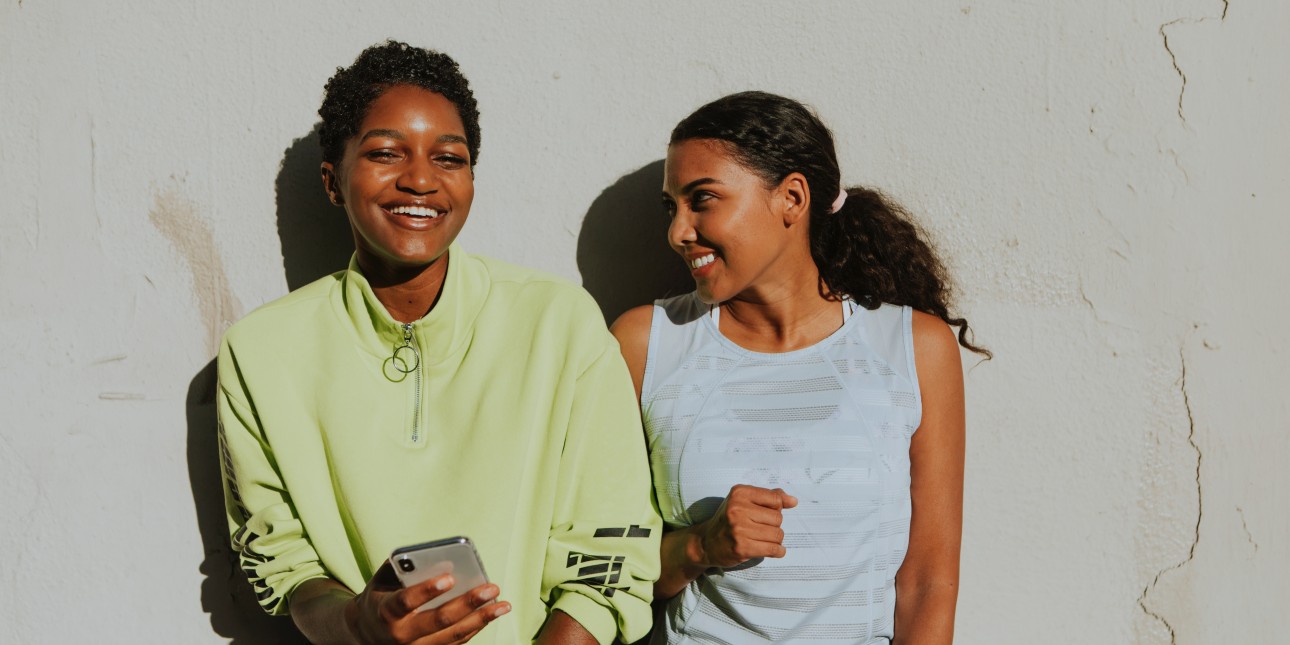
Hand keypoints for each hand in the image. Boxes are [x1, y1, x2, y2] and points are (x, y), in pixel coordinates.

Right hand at [345, 561, 510, 644]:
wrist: (365, 633)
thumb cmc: (381, 597)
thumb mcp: (383, 580)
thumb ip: (404, 568)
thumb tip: (439, 558)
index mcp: (386, 612)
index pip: (406, 601)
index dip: (427, 590)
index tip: (450, 577)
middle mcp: (401, 635)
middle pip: (438, 621)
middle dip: (467, 604)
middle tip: (490, 588)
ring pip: (453, 636)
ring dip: (481, 619)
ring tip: (503, 604)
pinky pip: (456, 643)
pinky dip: (475, 627)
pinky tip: (491, 613)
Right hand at [692, 485, 797, 568]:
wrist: (706, 542)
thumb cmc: (729, 519)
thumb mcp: (744, 501)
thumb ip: (769, 497)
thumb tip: (793, 501)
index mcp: (740, 493)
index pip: (775, 499)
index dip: (776, 509)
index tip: (766, 514)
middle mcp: (738, 509)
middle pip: (778, 518)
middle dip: (774, 525)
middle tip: (760, 528)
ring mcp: (739, 529)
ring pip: (777, 535)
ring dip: (775, 539)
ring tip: (762, 539)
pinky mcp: (742, 547)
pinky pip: (773, 549)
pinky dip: (778, 551)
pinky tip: (773, 550)